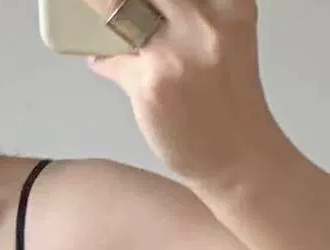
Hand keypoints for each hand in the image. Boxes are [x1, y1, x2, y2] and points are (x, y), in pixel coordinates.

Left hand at [85, 0, 284, 190]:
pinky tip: (103, 60)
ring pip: (119, 12)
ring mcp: (175, 52)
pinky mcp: (150, 83)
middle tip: (102, 1)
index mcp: (229, 3)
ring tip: (93, 15)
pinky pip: (111, 59)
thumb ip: (193, 15)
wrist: (236, 154)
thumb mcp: (224, 37)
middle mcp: (204, 20)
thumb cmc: (227, 98)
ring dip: (100, 11)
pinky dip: (103, 59)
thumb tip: (140, 5)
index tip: (141, 1)